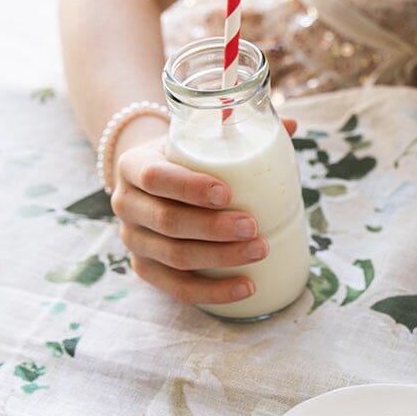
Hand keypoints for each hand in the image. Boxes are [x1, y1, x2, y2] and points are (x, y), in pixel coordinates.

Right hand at [109, 117, 297, 305]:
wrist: (150, 181)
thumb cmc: (183, 156)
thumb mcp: (198, 137)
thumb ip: (238, 129)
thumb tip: (290, 123)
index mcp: (134, 166)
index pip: (155, 178)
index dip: (189, 188)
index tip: (227, 193)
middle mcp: (126, 204)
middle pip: (167, 222)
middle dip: (213, 228)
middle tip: (254, 226)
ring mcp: (134, 240)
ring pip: (174, 257)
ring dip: (220, 258)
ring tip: (261, 251)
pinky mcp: (145, 268)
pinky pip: (178, 288)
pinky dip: (213, 292)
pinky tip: (247, 288)